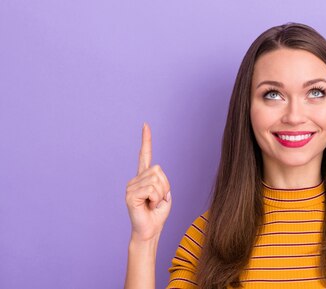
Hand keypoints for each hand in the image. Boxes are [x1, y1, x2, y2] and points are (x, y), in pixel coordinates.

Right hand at [125, 123, 171, 241]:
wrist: (150, 230)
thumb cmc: (158, 213)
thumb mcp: (165, 194)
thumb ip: (161, 180)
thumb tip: (155, 172)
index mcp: (145, 177)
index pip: (145, 155)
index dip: (146, 140)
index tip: (145, 125)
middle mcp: (136, 179)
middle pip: (158, 170)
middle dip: (164, 186)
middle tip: (157, 200)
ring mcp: (131, 186)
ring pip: (156, 180)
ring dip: (160, 194)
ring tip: (152, 204)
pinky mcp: (130, 194)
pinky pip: (151, 189)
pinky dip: (155, 199)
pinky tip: (148, 206)